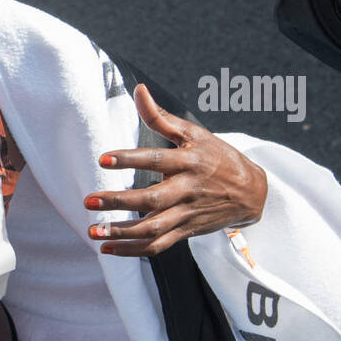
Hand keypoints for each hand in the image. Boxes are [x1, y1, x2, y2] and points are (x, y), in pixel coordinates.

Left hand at [82, 84, 267, 256]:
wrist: (252, 193)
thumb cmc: (217, 158)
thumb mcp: (195, 133)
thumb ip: (161, 116)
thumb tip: (138, 90)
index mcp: (189, 161)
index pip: (156, 159)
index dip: (130, 159)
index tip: (103, 159)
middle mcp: (187, 189)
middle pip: (151, 199)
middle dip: (119, 202)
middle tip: (89, 200)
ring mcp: (186, 214)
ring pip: (153, 228)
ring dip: (122, 232)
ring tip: (93, 231)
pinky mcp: (185, 232)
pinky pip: (158, 246)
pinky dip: (133, 251)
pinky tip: (108, 249)